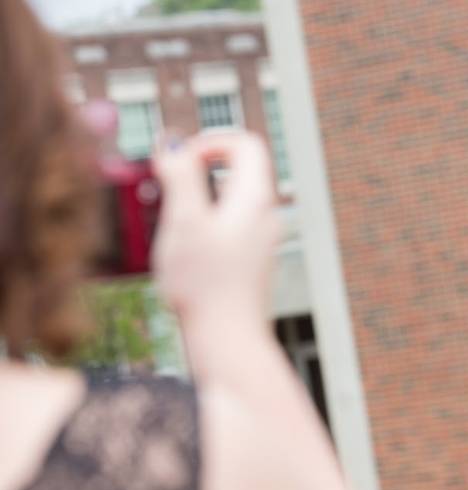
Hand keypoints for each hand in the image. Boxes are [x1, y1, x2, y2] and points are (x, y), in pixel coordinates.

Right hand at [152, 132, 280, 325]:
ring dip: (199, 200)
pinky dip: (205, 225)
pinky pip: (229, 225)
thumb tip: (173, 141)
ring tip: (175, 228)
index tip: (180, 161)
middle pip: (240, 169)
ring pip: (231, 199)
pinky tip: (186, 255)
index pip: (246, 143)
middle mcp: (266, 216)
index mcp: (256, 198)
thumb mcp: (184, 220)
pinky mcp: (250, 261)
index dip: (210, 141)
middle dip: (200, 170)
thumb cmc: (206, 285)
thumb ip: (180, 175)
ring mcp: (261, 239)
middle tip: (170, 192)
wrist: (228, 340)